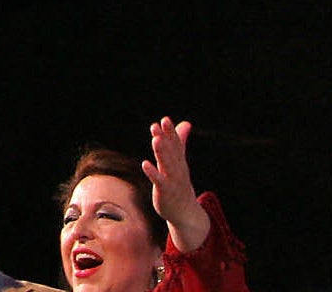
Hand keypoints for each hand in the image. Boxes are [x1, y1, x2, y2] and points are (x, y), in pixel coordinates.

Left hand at [142, 116, 211, 253]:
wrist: (186, 213)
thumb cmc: (180, 183)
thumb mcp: (180, 161)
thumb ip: (180, 141)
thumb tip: (186, 123)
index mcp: (180, 161)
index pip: (176, 144)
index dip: (171, 132)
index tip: (165, 120)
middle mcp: (178, 169)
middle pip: (171, 151)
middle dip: (165, 138)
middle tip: (158, 124)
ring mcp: (172, 180)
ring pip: (167, 164)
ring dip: (161, 152)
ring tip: (156, 139)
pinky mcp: (165, 191)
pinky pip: (159, 181)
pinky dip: (153, 173)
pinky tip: (145, 163)